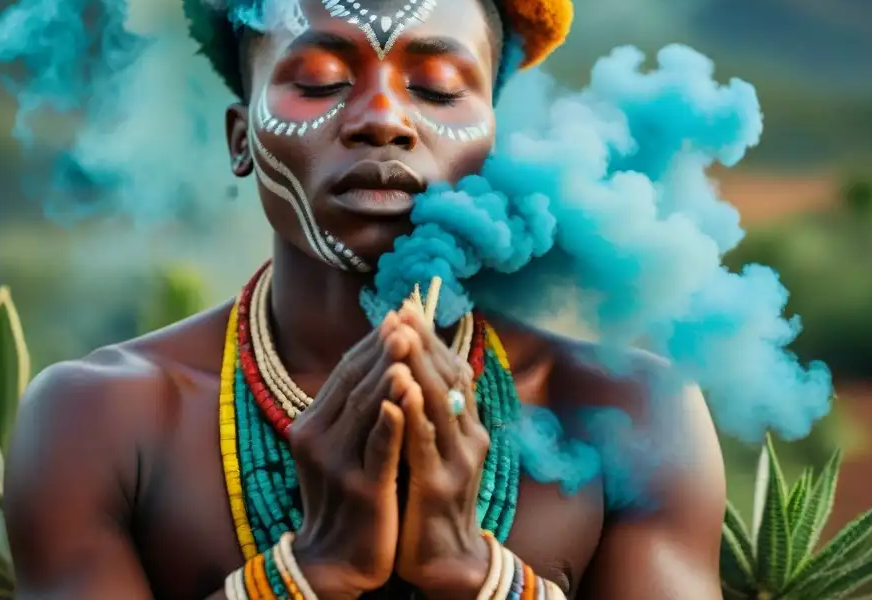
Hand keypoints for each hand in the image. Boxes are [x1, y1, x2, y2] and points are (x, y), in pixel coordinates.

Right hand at [288, 312, 415, 599]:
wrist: (335, 560)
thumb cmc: (345, 497)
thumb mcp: (340, 448)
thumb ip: (352, 408)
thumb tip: (379, 361)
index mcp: (312, 424)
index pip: (345, 373)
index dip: (372, 344)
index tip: (397, 315)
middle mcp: (318, 439)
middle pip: (355, 383)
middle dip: (383, 349)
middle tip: (405, 318)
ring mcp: (337, 464)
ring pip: (366, 409)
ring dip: (388, 373)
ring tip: (407, 342)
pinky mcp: (362, 490)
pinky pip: (378, 449)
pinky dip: (390, 421)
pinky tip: (405, 399)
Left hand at [391, 306, 491, 599]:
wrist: (447, 563)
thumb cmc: (431, 501)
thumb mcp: (435, 450)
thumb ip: (428, 413)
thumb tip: (412, 368)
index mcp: (467, 426)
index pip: (452, 370)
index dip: (431, 338)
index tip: (408, 307)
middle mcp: (469, 436)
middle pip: (449, 377)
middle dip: (424, 341)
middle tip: (403, 308)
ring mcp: (457, 461)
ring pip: (439, 402)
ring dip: (419, 365)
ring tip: (403, 333)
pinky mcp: (438, 487)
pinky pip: (425, 443)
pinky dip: (414, 413)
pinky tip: (402, 390)